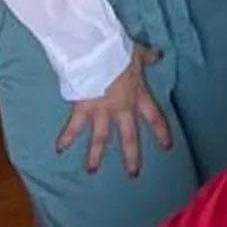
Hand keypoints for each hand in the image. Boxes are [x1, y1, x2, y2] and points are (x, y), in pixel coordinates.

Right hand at [56, 45, 171, 176]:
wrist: (97, 52)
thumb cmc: (119, 52)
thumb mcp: (137, 53)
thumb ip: (148, 56)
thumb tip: (159, 54)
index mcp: (138, 97)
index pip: (155, 118)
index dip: (161, 133)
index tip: (167, 147)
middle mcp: (122, 109)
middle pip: (130, 138)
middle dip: (131, 157)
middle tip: (133, 174)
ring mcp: (102, 112)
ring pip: (100, 139)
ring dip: (95, 156)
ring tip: (92, 171)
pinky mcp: (82, 109)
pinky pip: (73, 127)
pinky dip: (65, 138)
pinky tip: (59, 150)